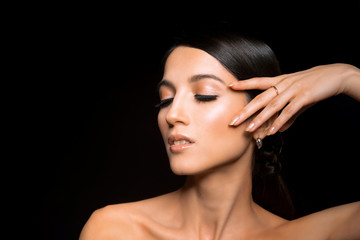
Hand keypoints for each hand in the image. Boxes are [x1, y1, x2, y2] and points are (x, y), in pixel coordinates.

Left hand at [229, 63, 359, 134]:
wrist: (335, 75)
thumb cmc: (314, 86)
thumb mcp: (298, 99)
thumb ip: (288, 115)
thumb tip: (279, 129)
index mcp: (280, 81)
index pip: (258, 82)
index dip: (244, 83)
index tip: (230, 86)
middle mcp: (283, 85)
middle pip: (260, 99)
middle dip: (246, 111)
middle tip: (233, 121)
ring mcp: (293, 91)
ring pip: (272, 106)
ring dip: (260, 119)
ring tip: (249, 130)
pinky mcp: (304, 97)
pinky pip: (289, 111)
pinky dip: (281, 121)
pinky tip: (273, 131)